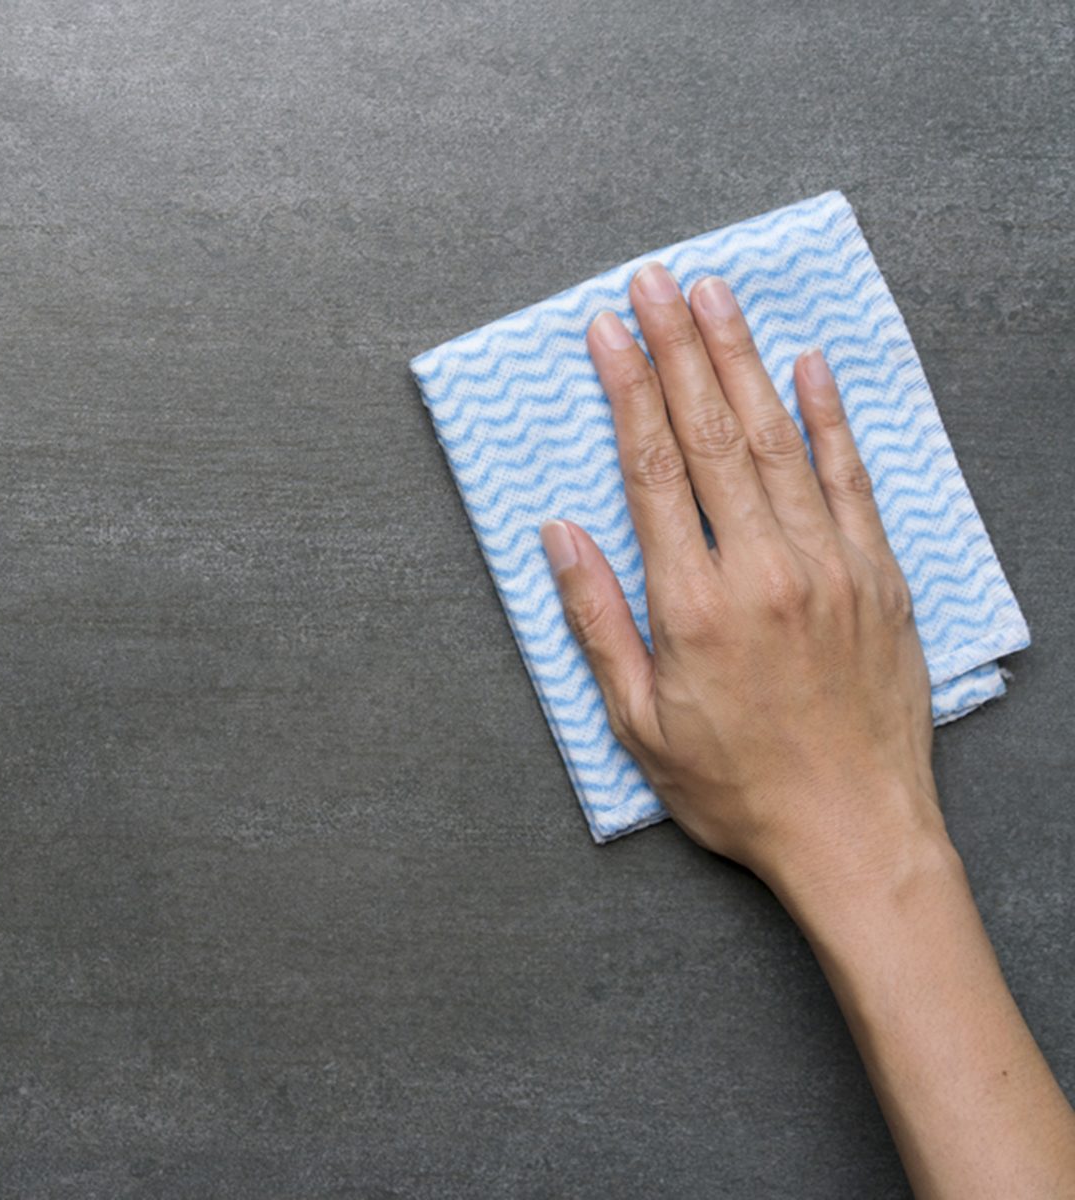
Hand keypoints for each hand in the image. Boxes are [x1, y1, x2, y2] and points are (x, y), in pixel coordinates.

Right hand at [541, 263, 941, 899]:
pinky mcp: (877, 575)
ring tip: (714, 298)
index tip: (609, 332)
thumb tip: (558, 534)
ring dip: (742, 361)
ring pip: (779, 439)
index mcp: (695, 606)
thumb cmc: (738, 787)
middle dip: (677, 349)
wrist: (854, 833)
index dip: (628, 392)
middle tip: (654, 283)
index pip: (653, 470)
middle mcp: (764, 569)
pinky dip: (829, 417)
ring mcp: (830, 565)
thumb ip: (597, 619)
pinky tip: (808, 366)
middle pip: (712, 434)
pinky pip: (850, 478)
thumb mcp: (639, 723)